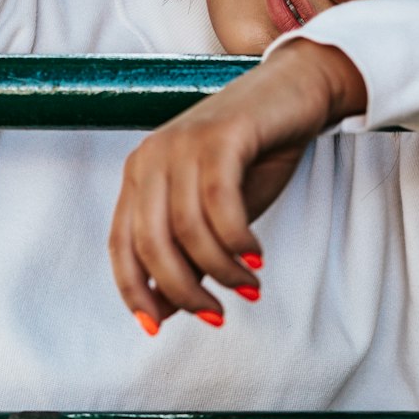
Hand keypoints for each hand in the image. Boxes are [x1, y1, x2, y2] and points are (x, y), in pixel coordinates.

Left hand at [108, 39, 366, 329]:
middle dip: (183, 290)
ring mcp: (183, 143)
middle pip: (151, 244)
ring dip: (221, 270)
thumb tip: (163, 310)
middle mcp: (151, 157)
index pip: (121, 245)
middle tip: (217, 313)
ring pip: (188, 229)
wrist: (297, 91)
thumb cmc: (254, 155)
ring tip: (249, 286)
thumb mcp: (215, 215)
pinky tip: (256, 256)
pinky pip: (220, 204)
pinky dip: (237, 240)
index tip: (157, 327)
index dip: (134, 291)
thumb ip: (188, 256)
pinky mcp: (221, 135)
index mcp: (139, 174)